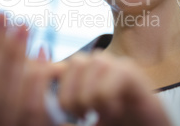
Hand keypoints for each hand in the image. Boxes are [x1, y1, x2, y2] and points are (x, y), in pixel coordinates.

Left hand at [56, 51, 171, 125]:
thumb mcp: (85, 118)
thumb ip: (68, 109)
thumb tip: (45, 106)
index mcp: (85, 74)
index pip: (60, 64)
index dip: (52, 80)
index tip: (61, 109)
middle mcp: (100, 65)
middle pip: (74, 62)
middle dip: (70, 94)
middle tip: (81, 116)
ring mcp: (118, 66)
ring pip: (91, 64)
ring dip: (88, 96)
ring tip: (98, 114)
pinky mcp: (133, 73)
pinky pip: (114, 74)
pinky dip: (108, 99)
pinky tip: (114, 111)